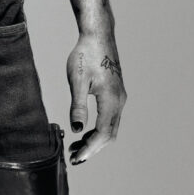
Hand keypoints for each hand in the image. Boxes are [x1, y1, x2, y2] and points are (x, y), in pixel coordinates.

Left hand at [66, 33, 125, 164]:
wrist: (98, 36)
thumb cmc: (85, 55)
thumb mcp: (77, 80)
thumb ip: (78, 105)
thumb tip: (77, 129)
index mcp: (111, 100)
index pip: (102, 134)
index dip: (90, 149)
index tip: (76, 158)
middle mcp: (119, 101)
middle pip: (109, 135)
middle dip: (92, 148)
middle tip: (73, 157)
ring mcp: (120, 98)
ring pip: (111, 128)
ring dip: (95, 139)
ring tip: (75, 147)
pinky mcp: (116, 94)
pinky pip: (110, 118)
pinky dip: (98, 129)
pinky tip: (84, 130)